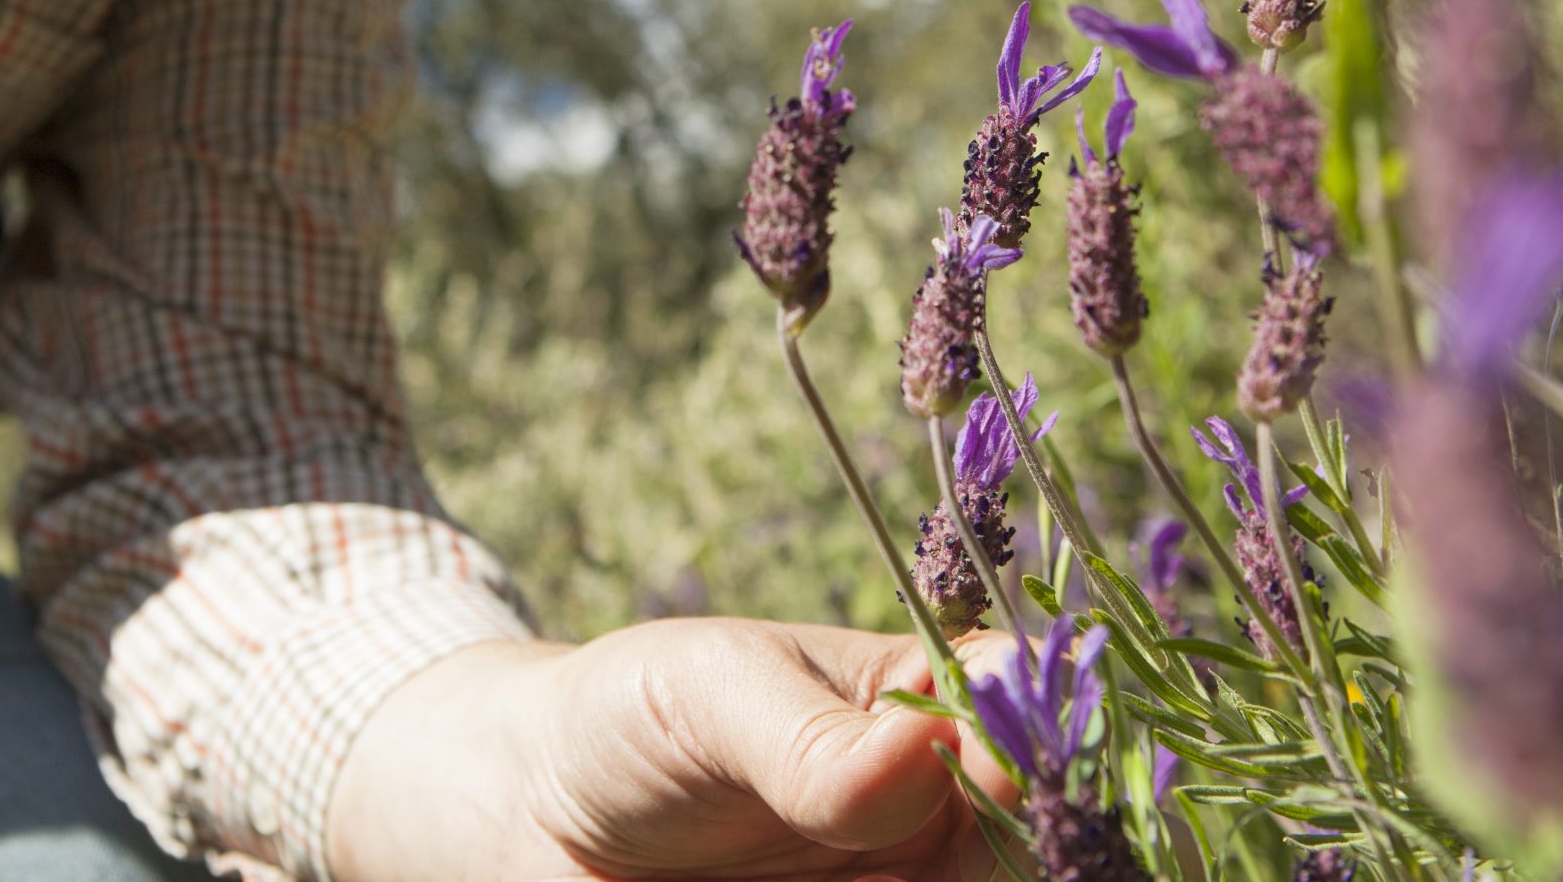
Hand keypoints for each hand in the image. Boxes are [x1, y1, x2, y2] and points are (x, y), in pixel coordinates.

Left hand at [326, 617, 1019, 881]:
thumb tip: (928, 758)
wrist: (529, 821)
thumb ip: (812, 739)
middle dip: (1005, 854)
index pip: (1025, 706)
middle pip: (1029, 841)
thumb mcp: (707, 696)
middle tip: (894, 867)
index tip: (998, 779)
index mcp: (920, 704)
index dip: (1034, 745)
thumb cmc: (626, 719)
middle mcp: (935, 809)